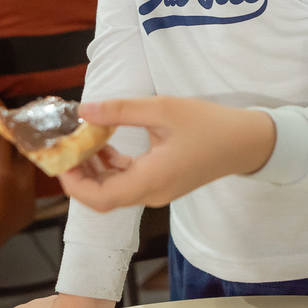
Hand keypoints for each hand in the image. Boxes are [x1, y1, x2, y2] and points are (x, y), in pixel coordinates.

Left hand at [58, 97, 275, 211]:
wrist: (247, 142)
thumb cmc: (209, 124)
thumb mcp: (163, 109)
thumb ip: (121, 110)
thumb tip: (83, 110)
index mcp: (151, 180)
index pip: (100, 198)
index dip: (74, 182)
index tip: (60, 158)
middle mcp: (152, 193)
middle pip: (103, 197)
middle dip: (79, 174)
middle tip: (65, 146)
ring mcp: (158, 191)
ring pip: (115, 191)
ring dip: (95, 170)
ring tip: (83, 139)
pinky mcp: (164, 183)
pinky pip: (129, 183)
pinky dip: (112, 167)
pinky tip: (106, 144)